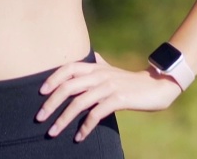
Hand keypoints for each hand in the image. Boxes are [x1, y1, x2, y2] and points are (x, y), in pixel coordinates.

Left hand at [36, 52, 182, 141]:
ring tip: (52, 132)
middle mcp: (100, 74)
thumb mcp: (111, 71)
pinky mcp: (119, 99)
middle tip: (39, 118)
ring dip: (63, 119)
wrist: (158, 86)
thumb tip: (88, 58)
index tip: (40, 93)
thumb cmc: (131, 81)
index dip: (53, 78)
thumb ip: (97, 66)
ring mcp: (109, 86)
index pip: (68, 67)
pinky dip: (85, 127)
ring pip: (79, 102)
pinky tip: (79, 137)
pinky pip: (96, 114)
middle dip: (51, 103)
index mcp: (96, 66)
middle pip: (69, 86)